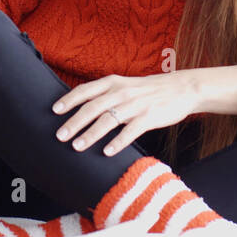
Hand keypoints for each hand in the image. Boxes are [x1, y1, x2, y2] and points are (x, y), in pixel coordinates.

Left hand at [52, 71, 204, 156]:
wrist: (182, 88)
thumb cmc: (149, 90)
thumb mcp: (125, 85)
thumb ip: (106, 94)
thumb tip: (82, 108)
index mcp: (113, 83)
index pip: (86, 90)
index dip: (69, 100)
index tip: (54, 111)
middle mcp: (121, 92)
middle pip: (92, 107)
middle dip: (74, 122)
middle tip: (59, 136)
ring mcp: (135, 104)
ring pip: (108, 120)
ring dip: (91, 134)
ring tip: (77, 146)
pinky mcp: (149, 117)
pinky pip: (130, 131)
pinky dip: (118, 142)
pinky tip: (107, 152)